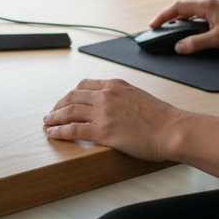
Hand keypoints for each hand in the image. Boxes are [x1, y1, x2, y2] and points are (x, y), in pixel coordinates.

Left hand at [43, 78, 190, 161]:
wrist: (172, 129)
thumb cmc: (162, 118)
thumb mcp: (139, 96)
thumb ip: (123, 97)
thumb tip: (115, 106)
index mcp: (116, 85)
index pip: (85, 84)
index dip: (71, 93)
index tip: (66, 100)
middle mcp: (106, 95)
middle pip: (73, 96)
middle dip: (58, 104)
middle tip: (51, 112)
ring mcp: (103, 113)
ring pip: (69, 111)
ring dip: (54, 117)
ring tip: (47, 122)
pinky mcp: (103, 131)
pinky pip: (73, 129)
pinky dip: (59, 131)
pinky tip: (53, 133)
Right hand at [148, 0, 218, 53]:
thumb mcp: (217, 40)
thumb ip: (196, 43)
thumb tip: (178, 47)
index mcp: (207, 5)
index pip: (178, 7)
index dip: (163, 16)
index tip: (153, 25)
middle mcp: (210, 2)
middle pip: (183, 5)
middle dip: (168, 15)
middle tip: (158, 26)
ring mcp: (217, 5)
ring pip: (192, 8)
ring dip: (180, 16)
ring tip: (171, 27)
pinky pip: (200, 12)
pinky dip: (190, 18)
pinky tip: (191, 28)